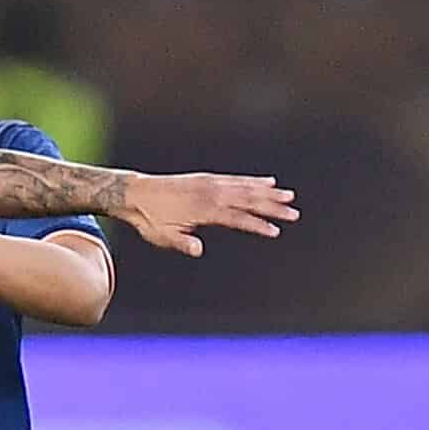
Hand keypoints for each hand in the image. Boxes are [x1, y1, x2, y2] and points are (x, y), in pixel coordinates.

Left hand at [112, 173, 298, 257]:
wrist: (134, 194)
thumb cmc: (149, 219)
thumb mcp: (162, 236)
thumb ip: (182, 242)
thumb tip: (197, 250)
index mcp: (203, 209)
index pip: (237, 218)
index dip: (257, 225)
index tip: (274, 231)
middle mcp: (211, 193)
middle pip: (248, 200)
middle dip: (272, 207)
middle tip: (294, 213)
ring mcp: (210, 183)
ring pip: (246, 187)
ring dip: (269, 192)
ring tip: (289, 195)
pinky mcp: (207, 179)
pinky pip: (236, 179)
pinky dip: (253, 180)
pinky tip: (267, 181)